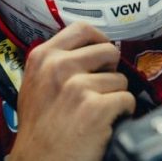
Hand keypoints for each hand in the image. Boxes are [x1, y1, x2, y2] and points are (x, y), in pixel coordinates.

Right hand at [9, 23, 134, 160]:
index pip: (82, 30)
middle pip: (108, 51)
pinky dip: (123, 113)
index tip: (103, 52)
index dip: (99, 40)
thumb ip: (56, 63)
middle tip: (101, 89)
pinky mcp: (95, 108)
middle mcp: (58, 67)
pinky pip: (127, 100)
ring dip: (115, 96)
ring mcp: (77, 86)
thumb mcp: (35, 85)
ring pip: (120, 78)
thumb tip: (87, 50)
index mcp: (42, 58)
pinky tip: (105, 123)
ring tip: (96, 113)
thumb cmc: (38, 132)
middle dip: (111, 71)